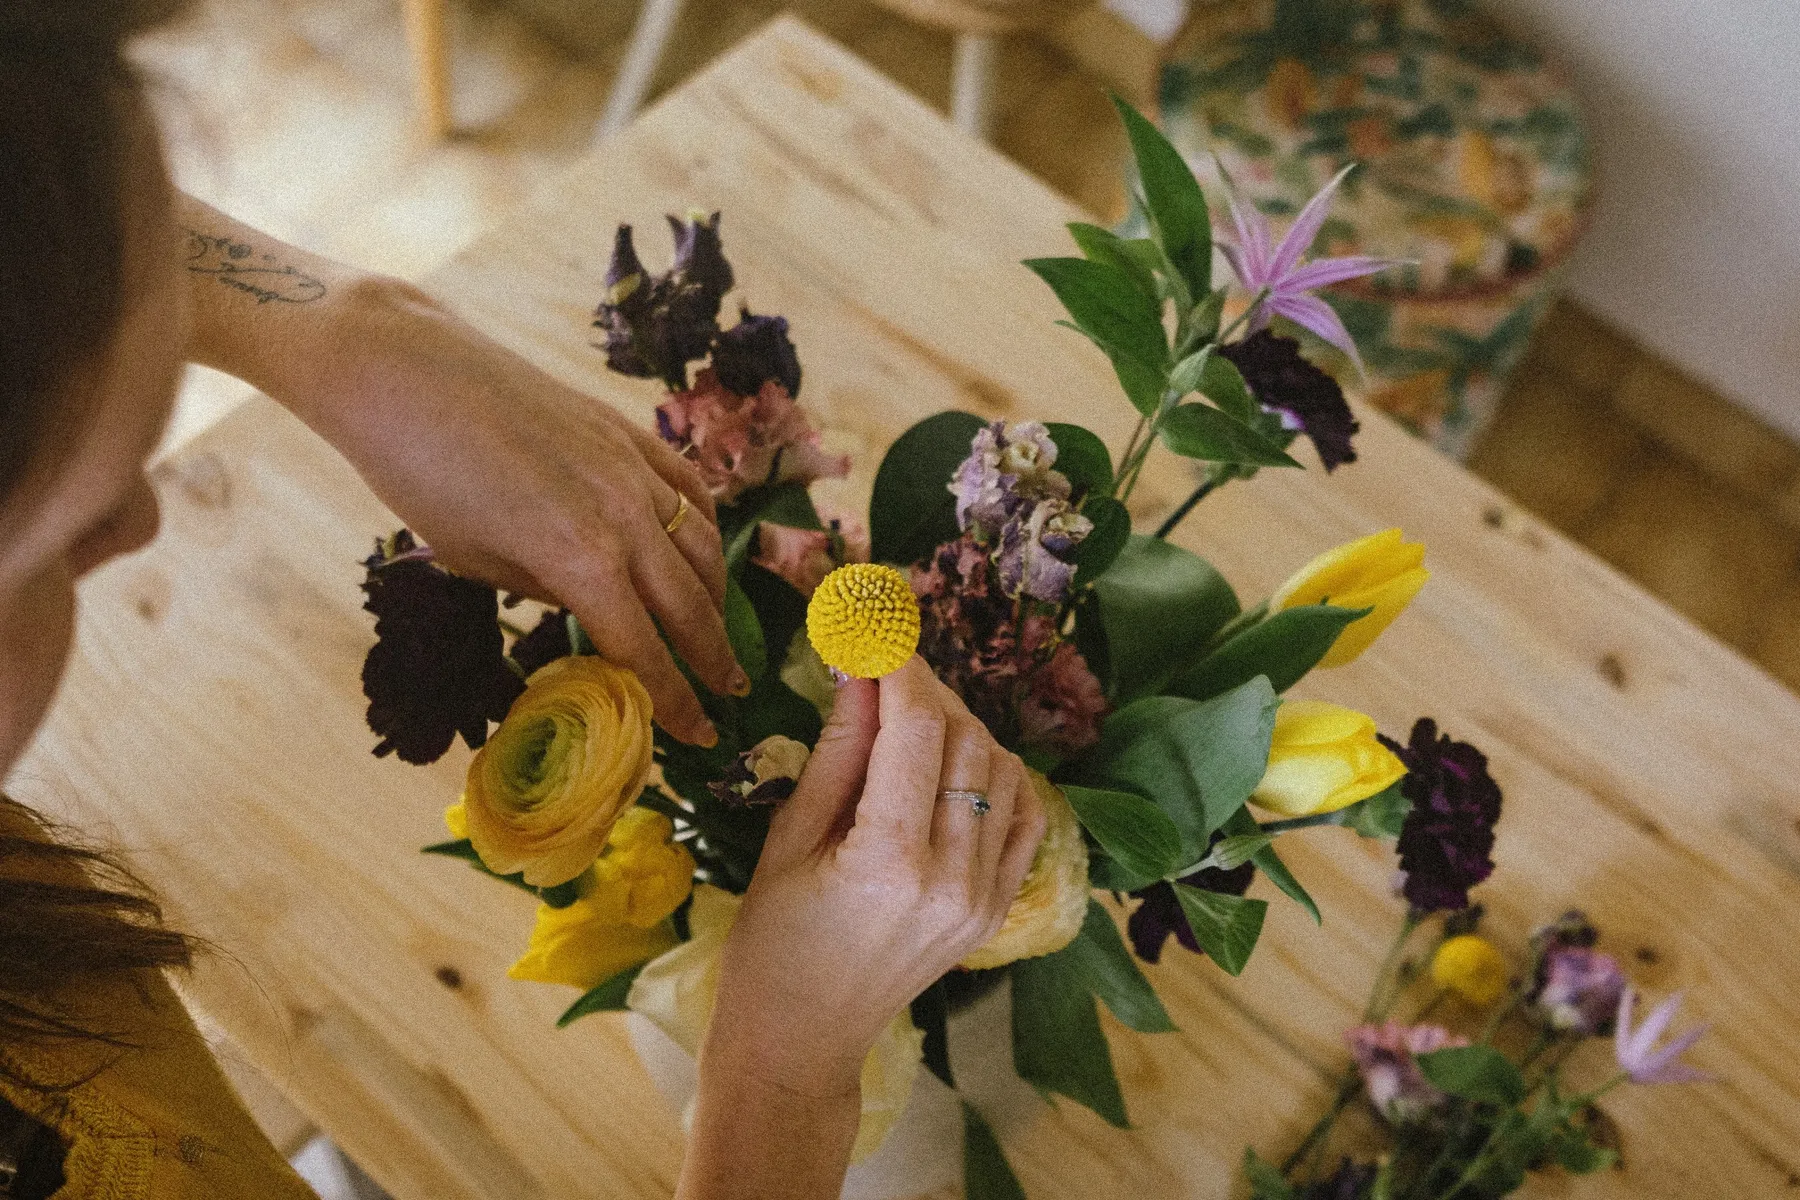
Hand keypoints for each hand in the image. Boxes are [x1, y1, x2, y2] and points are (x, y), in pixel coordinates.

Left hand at [308, 282, 744, 747]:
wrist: (408, 373)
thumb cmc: (422, 478)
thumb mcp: (477, 562)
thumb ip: (548, 588)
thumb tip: (594, 606)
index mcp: (580, 561)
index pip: (645, 649)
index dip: (675, 700)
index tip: (699, 734)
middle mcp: (624, 517)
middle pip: (689, 605)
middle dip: (712, 657)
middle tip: (730, 693)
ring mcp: (632, 468)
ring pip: (701, 546)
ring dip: (718, 598)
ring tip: (722, 632)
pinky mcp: (628, 432)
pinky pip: (688, 488)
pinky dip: (705, 527)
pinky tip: (705, 551)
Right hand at [703, 657, 1046, 1095]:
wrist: (801, 1040)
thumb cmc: (772, 945)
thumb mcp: (788, 839)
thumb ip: (838, 750)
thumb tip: (861, 666)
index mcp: (890, 860)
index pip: (917, 728)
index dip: (899, 664)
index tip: (875, 627)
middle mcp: (953, 878)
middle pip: (964, 740)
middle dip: (925, 688)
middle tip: (883, 665)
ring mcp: (985, 898)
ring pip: (1001, 769)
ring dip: (961, 726)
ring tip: (909, 718)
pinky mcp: (997, 909)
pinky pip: (1025, 815)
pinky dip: (998, 774)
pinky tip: (955, 762)